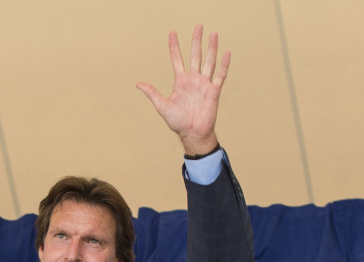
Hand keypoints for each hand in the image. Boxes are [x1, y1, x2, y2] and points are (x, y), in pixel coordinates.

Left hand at [136, 25, 229, 155]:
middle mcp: (193, 80)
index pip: (177, 59)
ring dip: (211, 48)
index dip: (174, 46)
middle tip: (198, 26)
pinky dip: (224, 64)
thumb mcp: (162, 106)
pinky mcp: (214, 91)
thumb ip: (152, 93)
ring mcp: (204, 84)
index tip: (172, 33)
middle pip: (195, 55)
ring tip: (213, 34)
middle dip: (196, 41)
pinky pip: (220, 75)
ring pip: (209, 61)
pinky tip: (226, 53)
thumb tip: (138, 83)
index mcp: (181, 81)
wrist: (193, 133)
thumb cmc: (178, 122)